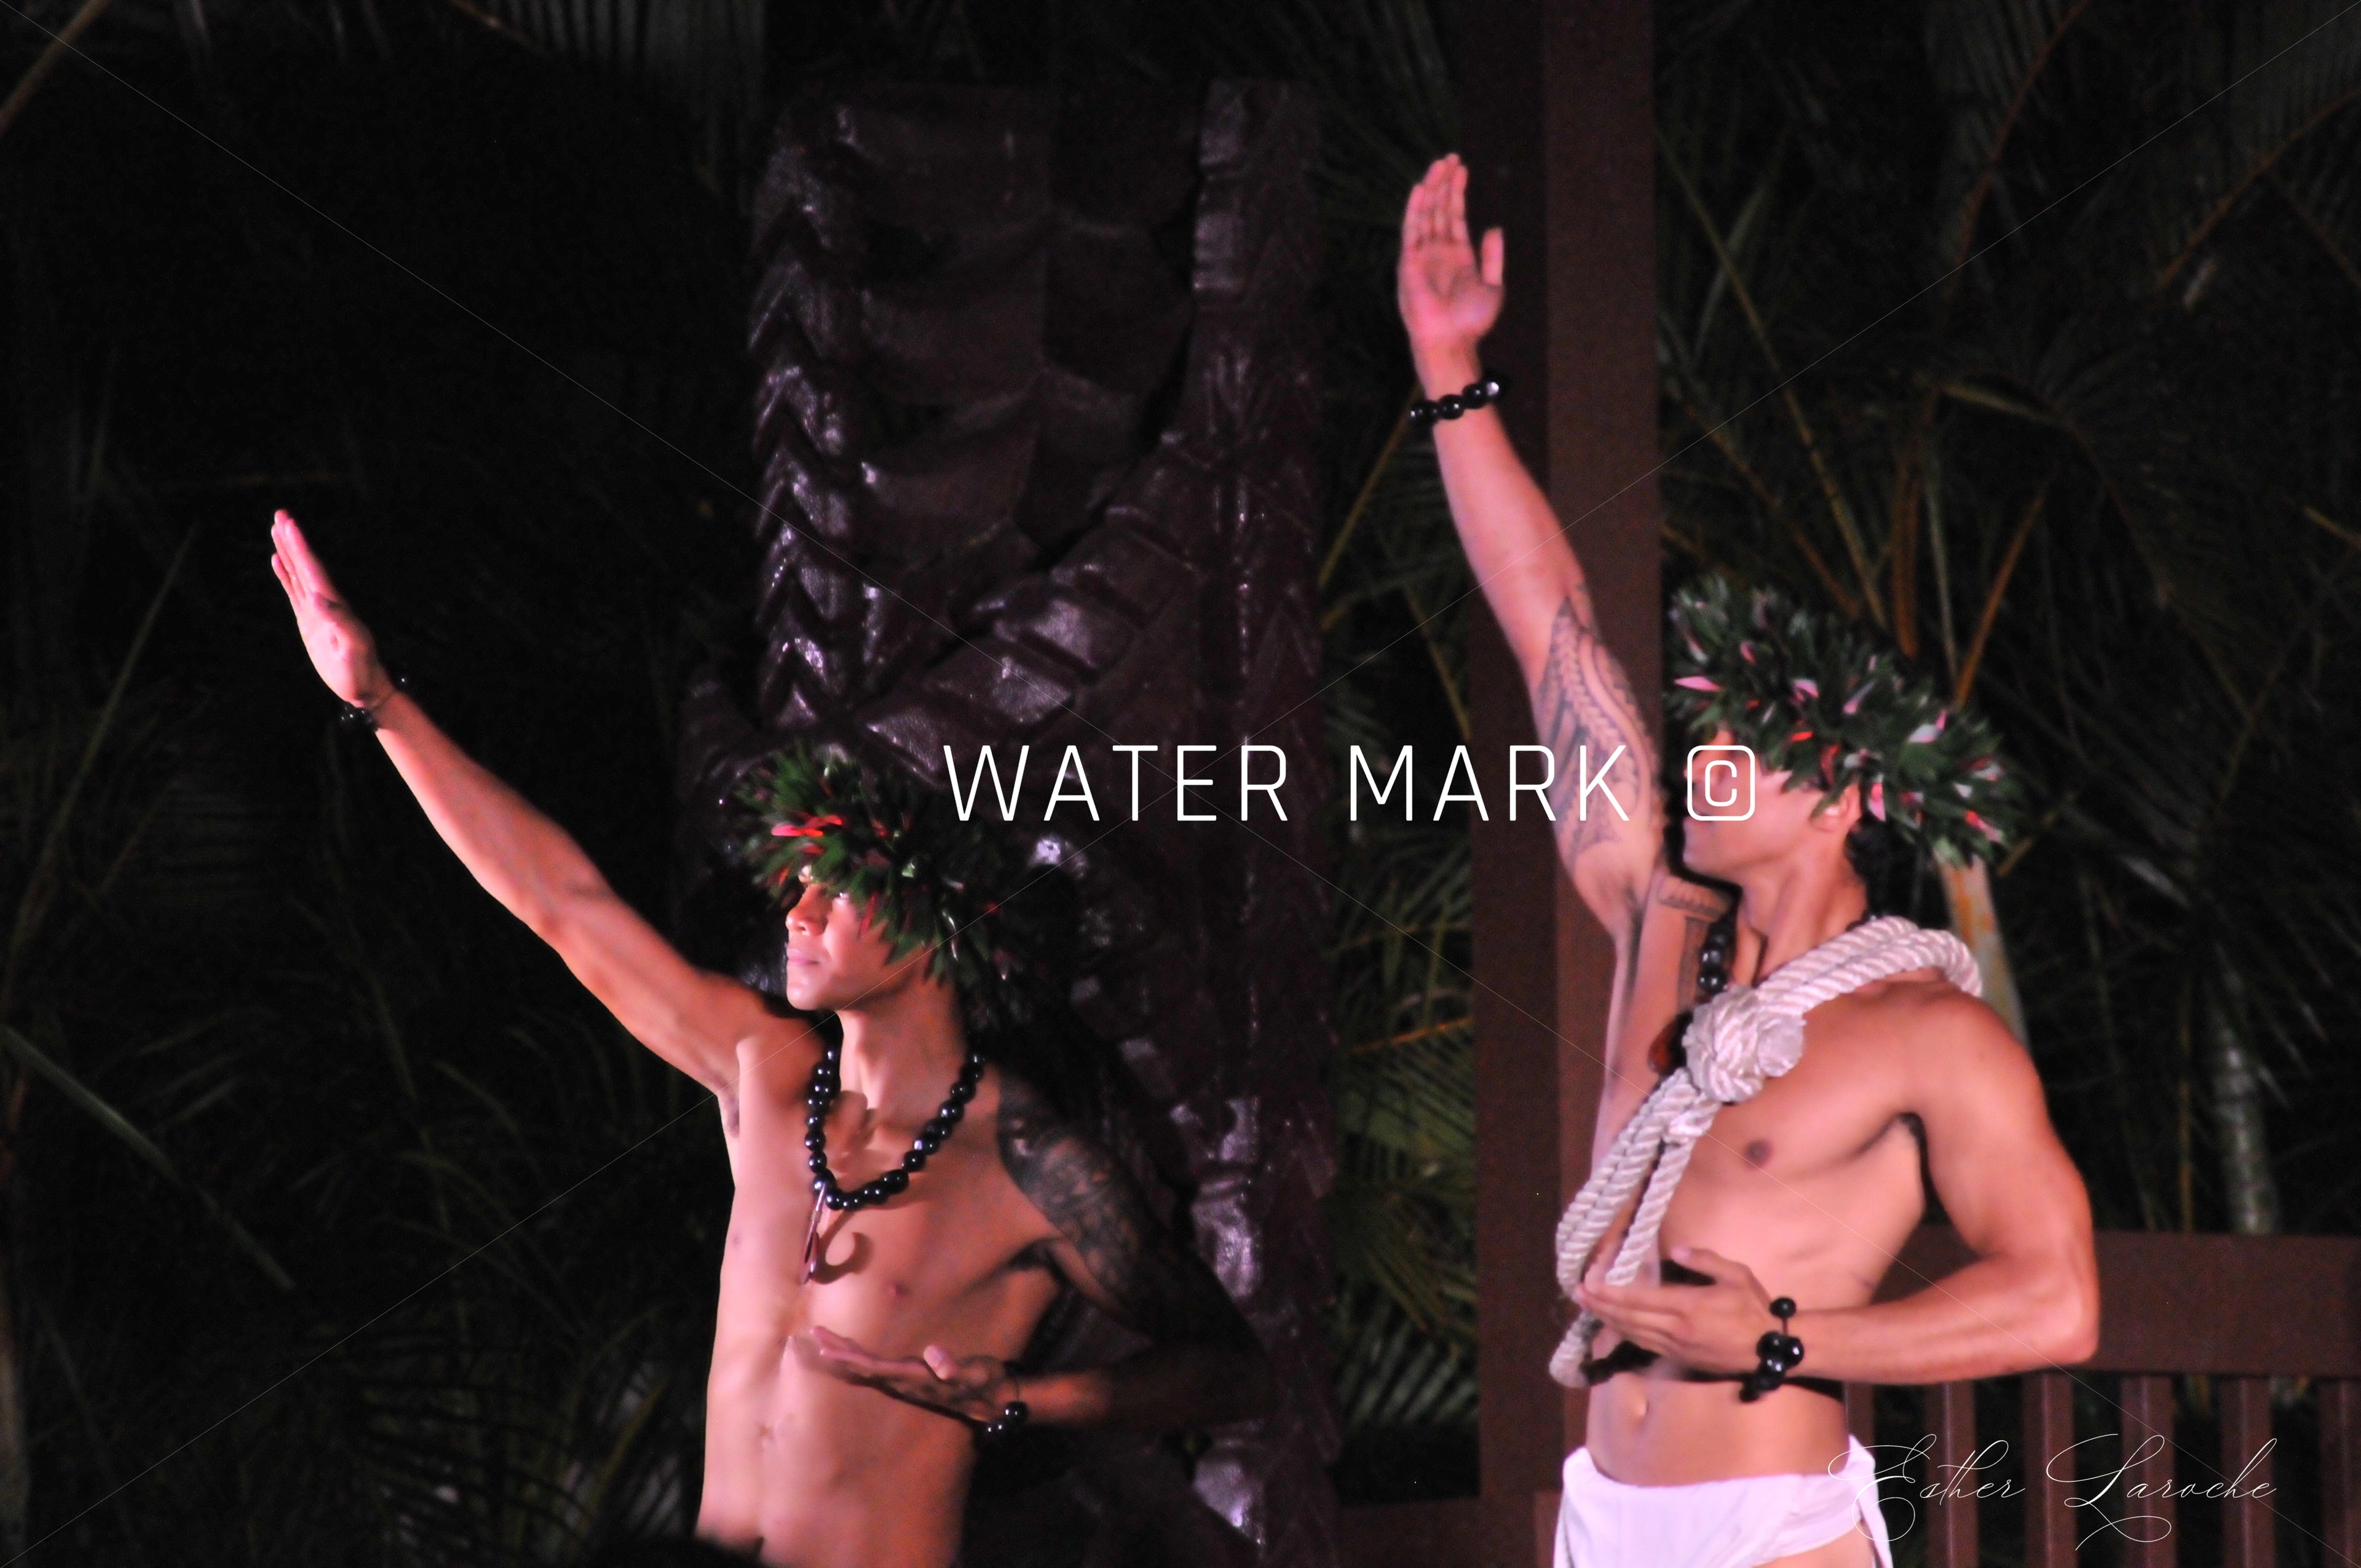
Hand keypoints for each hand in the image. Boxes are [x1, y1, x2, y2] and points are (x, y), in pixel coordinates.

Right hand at [268, 510, 391, 710]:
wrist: (364, 688)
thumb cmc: (362, 671)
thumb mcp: (354, 648)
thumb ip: (340, 622)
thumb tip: (317, 598)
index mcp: (335, 605)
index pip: (314, 570)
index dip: (302, 547)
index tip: (290, 524)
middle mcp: (326, 602)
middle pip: (306, 565)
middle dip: (293, 540)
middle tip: (280, 514)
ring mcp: (317, 610)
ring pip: (299, 574)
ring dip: (288, 551)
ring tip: (277, 528)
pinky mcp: (310, 621)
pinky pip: (294, 592)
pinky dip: (286, 575)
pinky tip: (278, 561)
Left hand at [805, 1325, 1015, 1423]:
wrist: (991, 1400)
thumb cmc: (983, 1382)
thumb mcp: (975, 1373)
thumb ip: (956, 1368)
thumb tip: (939, 1365)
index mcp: (913, 1378)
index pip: (874, 1367)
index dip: (850, 1357)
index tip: (826, 1348)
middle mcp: (904, 1381)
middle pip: (864, 1367)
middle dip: (839, 1352)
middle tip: (813, 1335)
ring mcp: (905, 1381)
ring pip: (867, 1368)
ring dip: (846, 1355)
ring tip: (824, 1341)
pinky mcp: (910, 1378)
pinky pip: (877, 1367)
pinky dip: (859, 1358)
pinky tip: (851, 1353)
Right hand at [1397, 154, 1504, 369]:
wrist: (1451, 340)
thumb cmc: (1470, 321)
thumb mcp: (1493, 286)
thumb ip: (1493, 256)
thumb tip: (1494, 227)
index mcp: (1458, 255)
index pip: (1455, 215)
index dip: (1458, 192)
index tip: (1462, 168)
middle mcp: (1438, 251)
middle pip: (1440, 209)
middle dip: (1445, 182)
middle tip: (1450, 156)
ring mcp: (1423, 255)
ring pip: (1426, 214)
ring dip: (1432, 188)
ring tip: (1439, 163)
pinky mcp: (1409, 262)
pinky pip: (1411, 230)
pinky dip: (1414, 209)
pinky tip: (1420, 188)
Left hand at [1574, 1246, 1780, 1375]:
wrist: (1770, 1349)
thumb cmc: (1753, 1308)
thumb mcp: (1736, 1274)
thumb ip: (1705, 1260)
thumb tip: (1677, 1251)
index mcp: (1688, 1307)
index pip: (1639, 1299)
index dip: (1611, 1292)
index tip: (1589, 1283)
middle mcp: (1676, 1330)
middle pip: (1628, 1318)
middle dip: (1600, 1305)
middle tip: (1577, 1293)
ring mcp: (1677, 1348)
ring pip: (1633, 1333)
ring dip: (1608, 1320)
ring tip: (1588, 1307)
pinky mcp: (1681, 1359)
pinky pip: (1645, 1345)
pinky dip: (1625, 1333)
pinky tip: (1615, 1324)